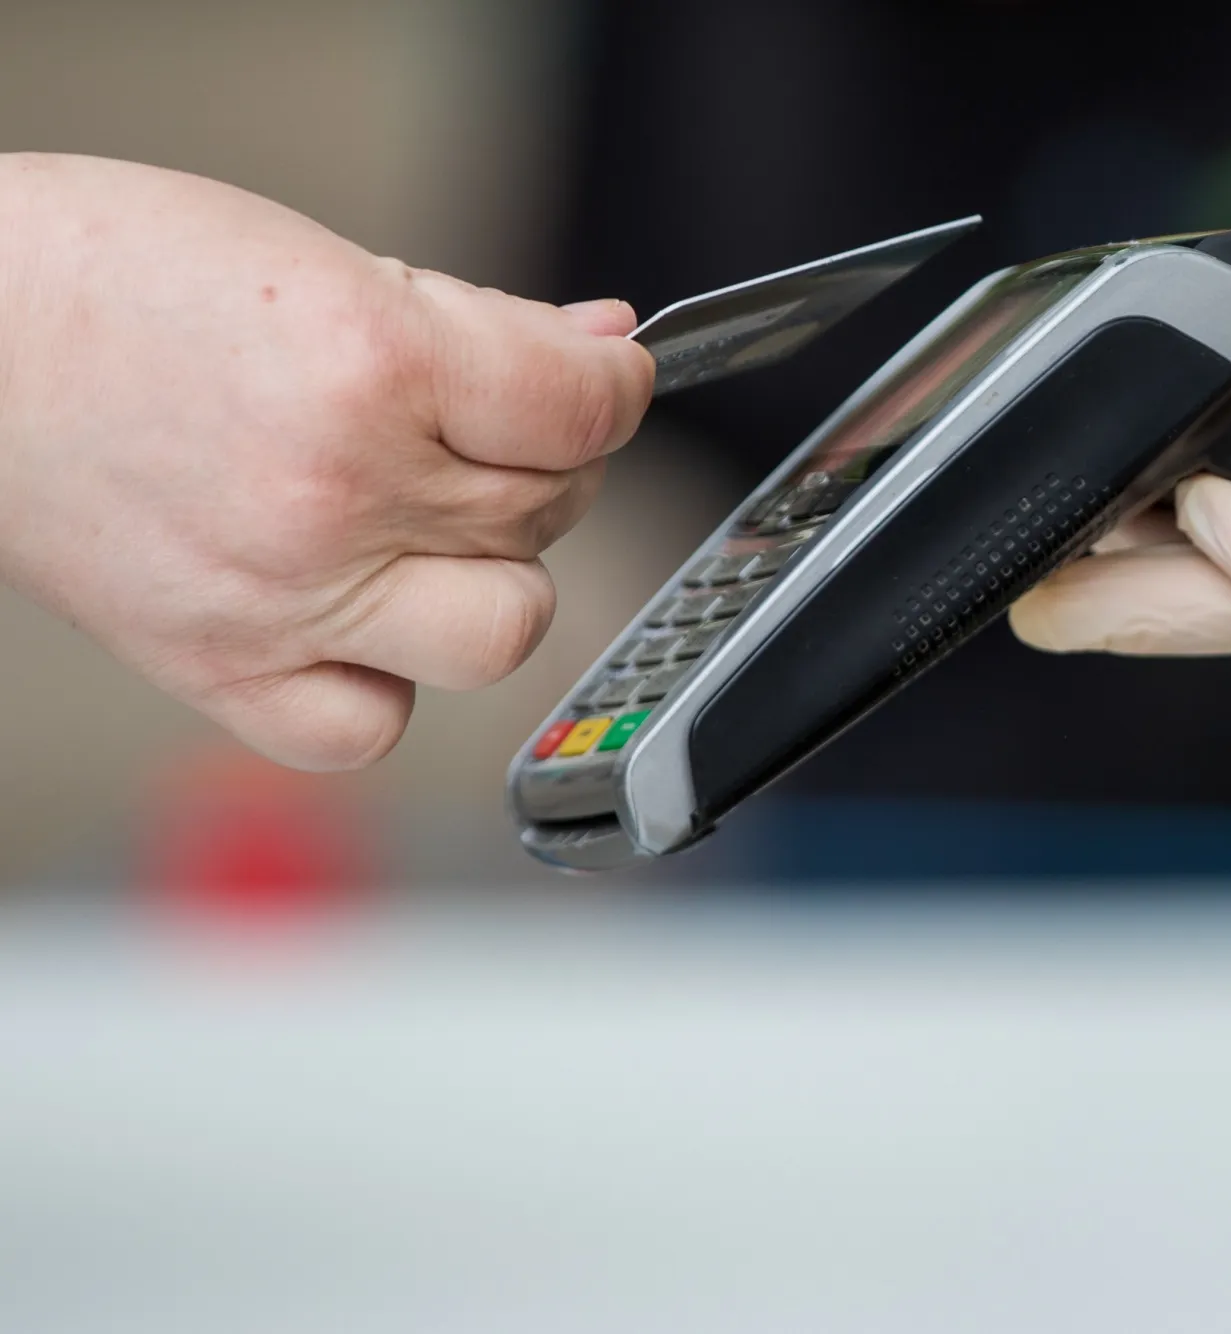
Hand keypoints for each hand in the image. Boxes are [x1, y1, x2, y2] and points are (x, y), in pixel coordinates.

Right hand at [0, 154, 655, 767]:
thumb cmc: (115, 283)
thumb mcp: (323, 260)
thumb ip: (484, 323)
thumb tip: (605, 353)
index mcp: (368, 366)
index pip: (582, 410)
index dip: (616, 390)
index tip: (609, 383)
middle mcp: (336, 495)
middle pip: (548, 510)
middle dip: (545, 463)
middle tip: (485, 431)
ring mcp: (286, 599)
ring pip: (502, 628)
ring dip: (493, 574)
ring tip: (431, 523)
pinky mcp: (227, 673)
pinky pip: (375, 728)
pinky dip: (388, 680)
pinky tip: (358, 612)